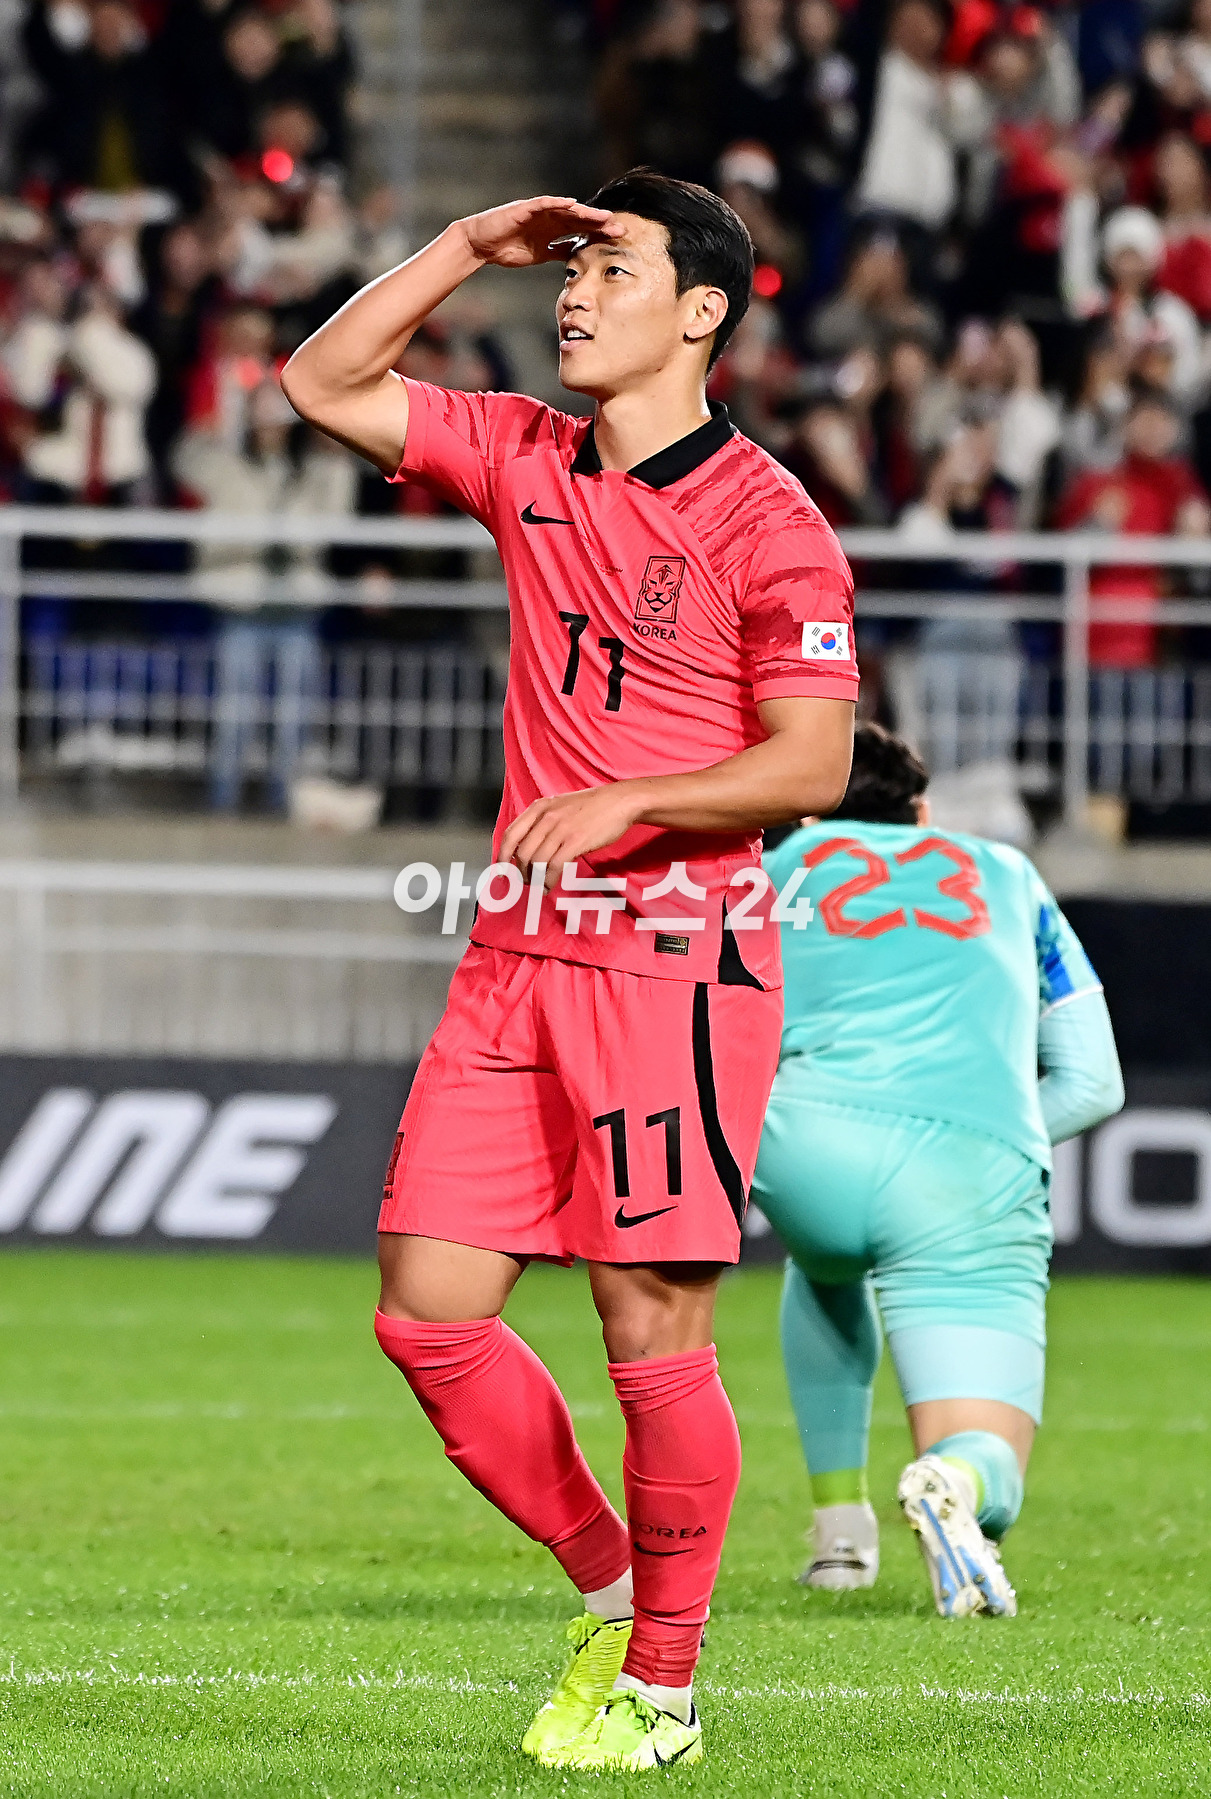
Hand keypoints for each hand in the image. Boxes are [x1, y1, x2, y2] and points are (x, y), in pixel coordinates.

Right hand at [458, 196, 622, 269]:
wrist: (482, 244)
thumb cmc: (508, 248)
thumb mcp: (540, 255)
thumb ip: (558, 252)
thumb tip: (576, 256)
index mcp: (554, 230)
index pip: (581, 230)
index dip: (599, 234)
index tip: (618, 240)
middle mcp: (549, 218)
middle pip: (579, 219)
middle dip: (599, 223)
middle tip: (620, 228)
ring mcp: (538, 212)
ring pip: (566, 210)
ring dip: (585, 213)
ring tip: (602, 217)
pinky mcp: (524, 208)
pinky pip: (543, 204)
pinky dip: (557, 203)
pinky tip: (571, 204)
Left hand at [499, 782, 644, 886]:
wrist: (619, 802)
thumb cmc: (591, 807)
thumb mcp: (560, 806)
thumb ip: (542, 822)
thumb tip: (528, 847)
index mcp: (539, 807)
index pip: (510, 834)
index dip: (502, 855)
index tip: (502, 870)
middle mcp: (546, 817)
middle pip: (521, 852)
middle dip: (520, 872)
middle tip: (525, 881)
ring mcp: (560, 829)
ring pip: (536, 861)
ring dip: (534, 879)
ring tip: (538, 886)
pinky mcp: (575, 841)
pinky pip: (554, 866)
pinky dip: (548, 880)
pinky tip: (549, 886)